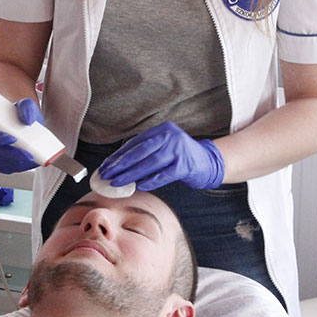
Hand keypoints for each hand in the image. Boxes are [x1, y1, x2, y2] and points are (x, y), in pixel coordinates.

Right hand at [0, 97, 41, 172]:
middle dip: (9, 154)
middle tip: (25, 152)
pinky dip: (22, 166)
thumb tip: (27, 118)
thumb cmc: (21, 115)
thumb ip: (26, 106)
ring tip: (32, 156)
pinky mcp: (6, 164)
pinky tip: (32, 161)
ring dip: (17, 162)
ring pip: (2, 163)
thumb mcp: (25, 105)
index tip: (10, 137)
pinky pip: (10, 169)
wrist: (28, 124)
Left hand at [98, 122, 224, 190]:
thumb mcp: (165, 146)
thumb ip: (147, 150)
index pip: (135, 143)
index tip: (106, 165)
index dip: (119, 155)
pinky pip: (164, 175)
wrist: (210, 162)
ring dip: (131, 174)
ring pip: (149, 163)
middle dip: (120, 164)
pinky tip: (139, 186)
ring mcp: (178, 150)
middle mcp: (170, 136)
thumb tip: (119, 164)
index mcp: (162, 130)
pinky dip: (150, 181)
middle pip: (140, 151)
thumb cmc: (182, 157)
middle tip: (106, 174)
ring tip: (117, 182)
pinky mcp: (185, 166)